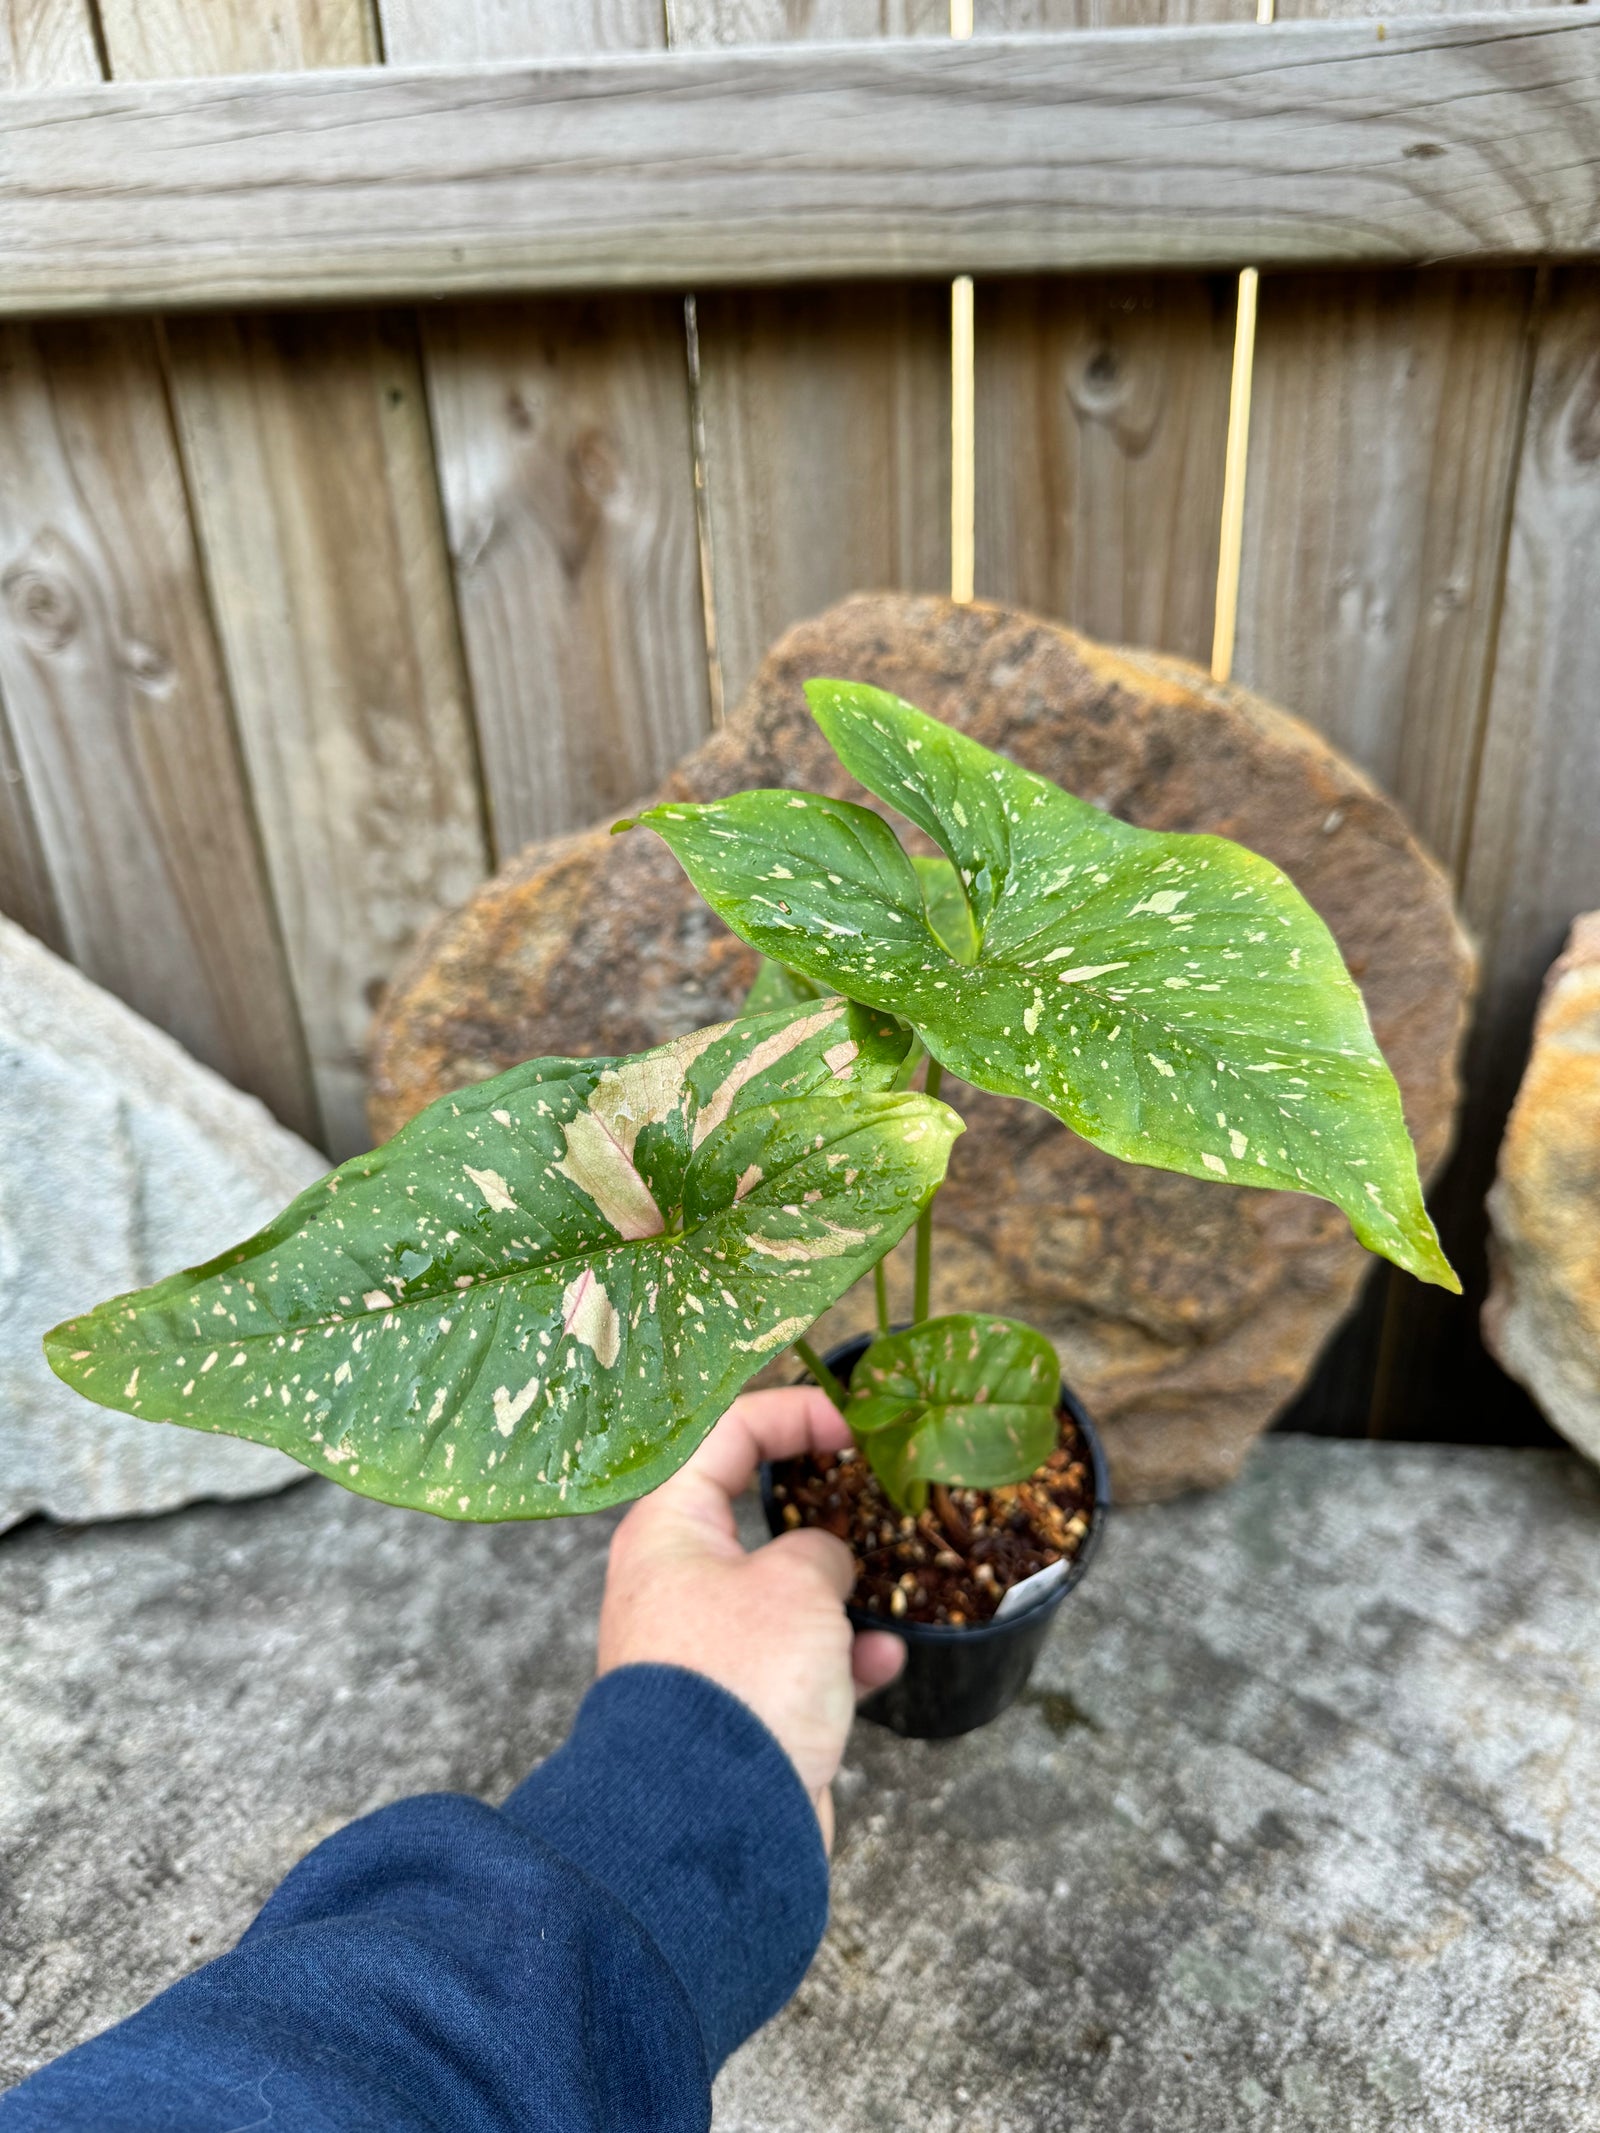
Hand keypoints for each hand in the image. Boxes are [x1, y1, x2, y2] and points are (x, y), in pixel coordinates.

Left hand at [597, 1386, 904, 1850]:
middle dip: (820, 1512)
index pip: (721, 1436)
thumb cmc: (743, 1680)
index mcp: (668, 1531)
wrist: (712, 1821)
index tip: (848, 1424)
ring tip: (884, 1590)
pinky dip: (840, 1659)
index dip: (788, 1415)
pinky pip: (796, 1662)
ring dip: (840, 1594)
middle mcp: (675, 1583)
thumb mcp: (798, 1584)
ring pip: (783, 1594)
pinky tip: (880, 1663)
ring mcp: (703, 1648)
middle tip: (871, 1495)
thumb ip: (819, 1550)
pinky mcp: (735, 1707)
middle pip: (750, 1517)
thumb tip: (823, 1563)